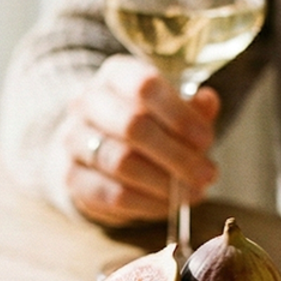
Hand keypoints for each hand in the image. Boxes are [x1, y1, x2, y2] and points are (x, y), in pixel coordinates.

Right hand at [60, 54, 220, 225]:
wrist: (96, 153)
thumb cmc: (144, 126)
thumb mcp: (171, 110)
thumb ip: (190, 108)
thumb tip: (207, 101)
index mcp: (116, 75)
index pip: (145, 86)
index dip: (179, 115)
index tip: (205, 140)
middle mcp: (88, 102)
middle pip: (132, 125)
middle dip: (176, 154)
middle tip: (207, 174)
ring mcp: (74, 139)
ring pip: (121, 162)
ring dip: (164, 182)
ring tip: (193, 193)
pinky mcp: (72, 177)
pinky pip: (111, 194)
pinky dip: (146, 203)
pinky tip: (168, 205)